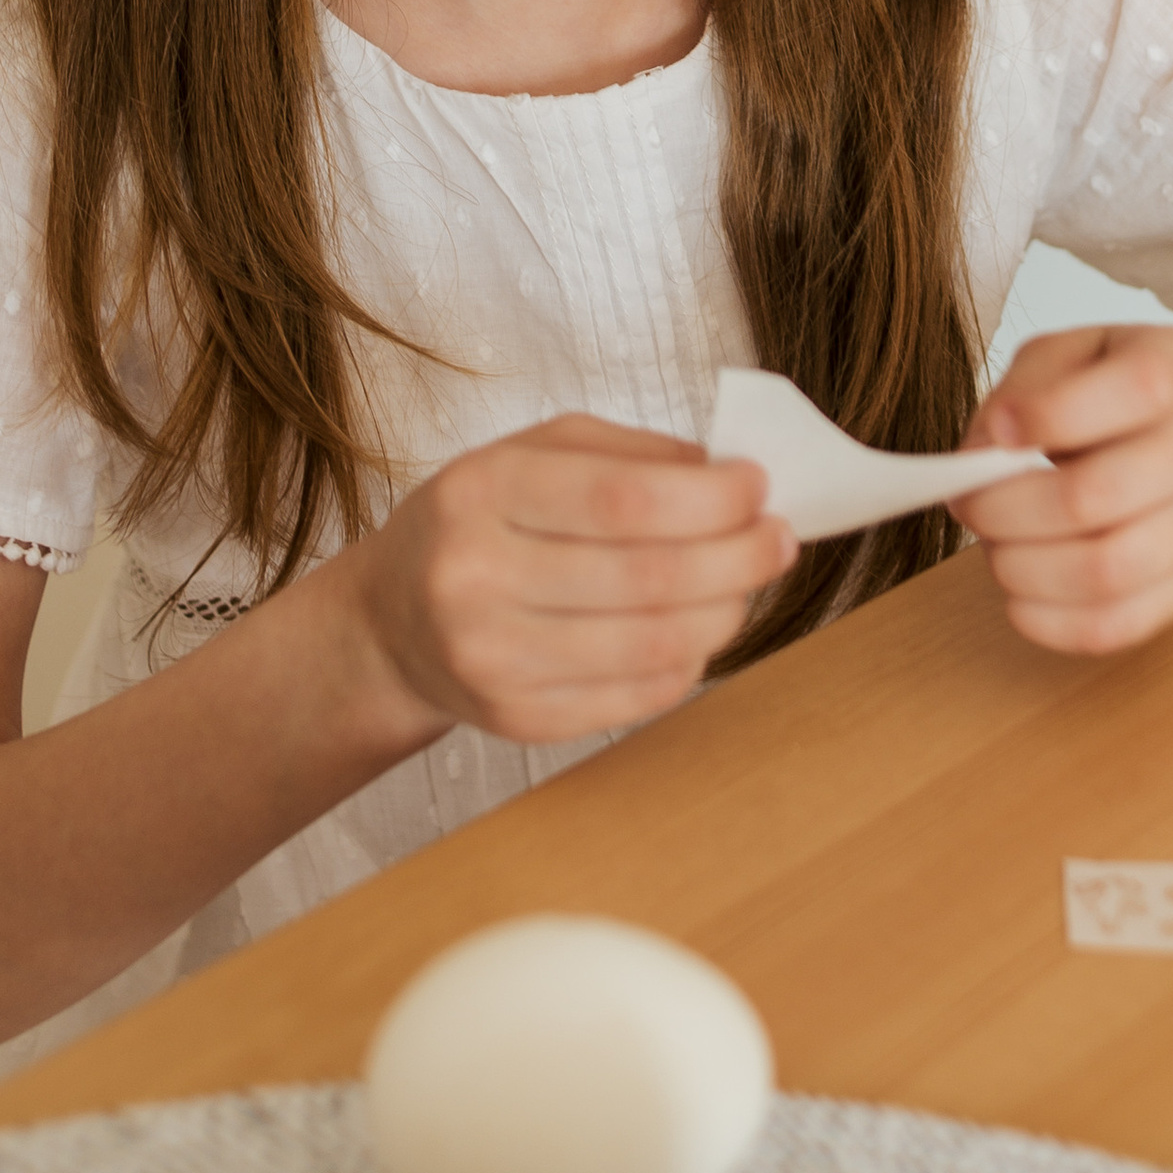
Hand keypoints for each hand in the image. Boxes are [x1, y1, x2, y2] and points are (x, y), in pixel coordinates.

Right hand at [347, 416, 793, 743]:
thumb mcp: (533, 454)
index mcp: (480, 491)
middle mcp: (474, 578)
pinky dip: (688, 663)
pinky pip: (637, 697)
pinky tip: (697, 631)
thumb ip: (630, 453)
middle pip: (648, 577)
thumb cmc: (479, 522)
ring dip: (726, 613)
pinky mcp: (516, 719)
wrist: (393, 621)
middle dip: (737, 556)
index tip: (758, 487)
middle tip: (779, 539)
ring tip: (745, 585)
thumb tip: (729, 474)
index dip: (710, 498)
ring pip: (653, 644)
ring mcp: (491, 659)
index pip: (623, 500)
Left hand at [953, 325, 1172, 656]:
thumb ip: (1024, 390)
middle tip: (969, 505)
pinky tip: (1020, 596)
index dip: (1047, 415)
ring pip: (1108, 571)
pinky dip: (1053, 622)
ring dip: (1024, 569)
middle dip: (1006, 508)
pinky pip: (1121, 623)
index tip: (996, 432)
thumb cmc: (1118, 385)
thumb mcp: (1072, 351)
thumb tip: (984, 452)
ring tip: (996, 548)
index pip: (1134, 390)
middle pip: (1099, 494)